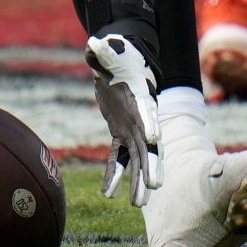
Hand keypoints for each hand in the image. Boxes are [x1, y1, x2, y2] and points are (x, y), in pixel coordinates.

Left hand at [86, 33, 162, 206]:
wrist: (121, 65)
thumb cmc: (117, 56)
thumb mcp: (108, 52)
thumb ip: (100, 51)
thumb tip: (92, 43)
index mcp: (140, 97)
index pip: (148, 112)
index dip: (150, 124)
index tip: (153, 139)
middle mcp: (141, 118)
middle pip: (149, 145)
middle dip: (150, 165)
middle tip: (152, 186)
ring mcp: (133, 129)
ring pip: (138, 159)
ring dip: (136, 180)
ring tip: (136, 204)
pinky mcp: (122, 134)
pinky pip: (119, 158)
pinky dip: (113, 174)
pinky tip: (107, 194)